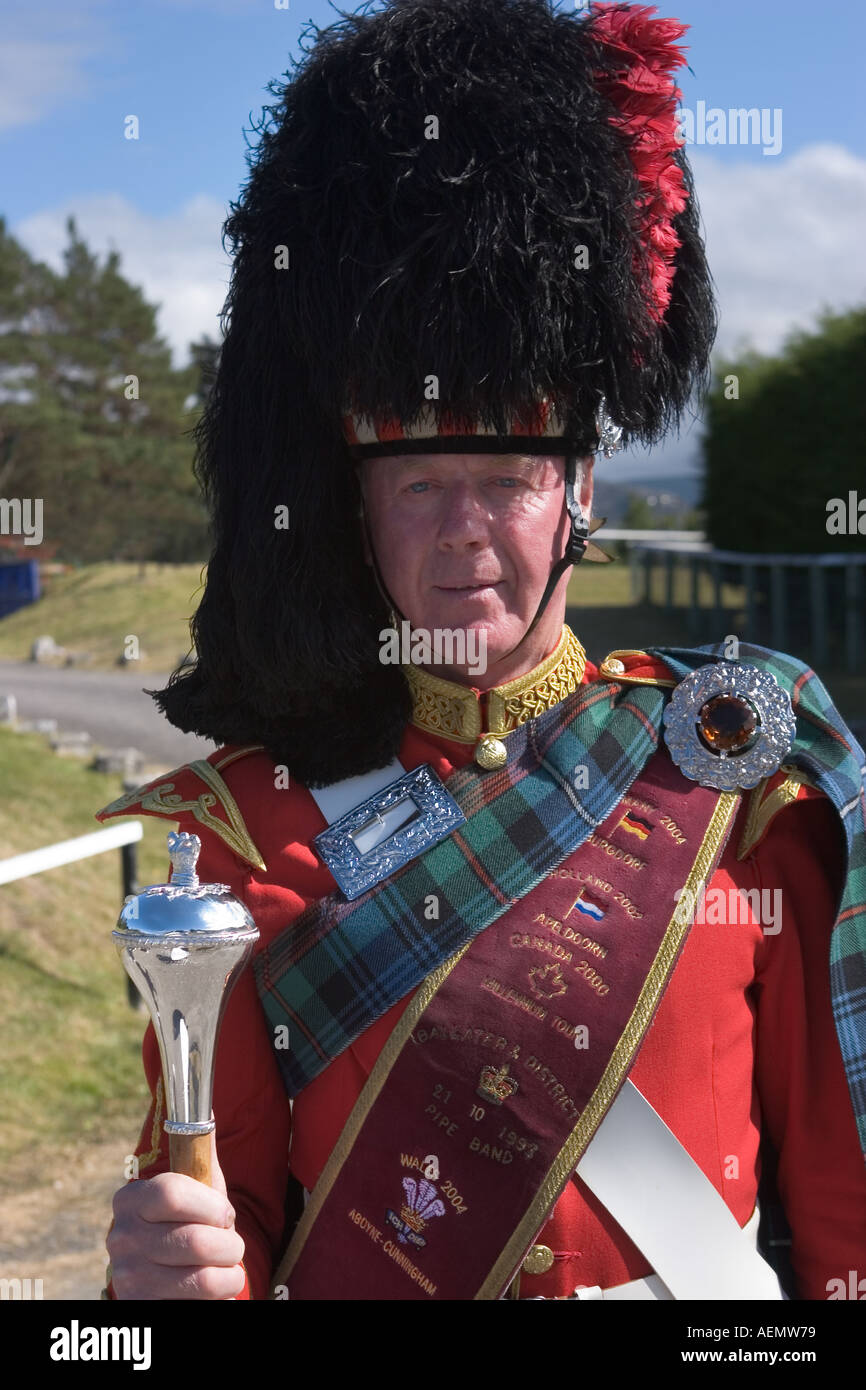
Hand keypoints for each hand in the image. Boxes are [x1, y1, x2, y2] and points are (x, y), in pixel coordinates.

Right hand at [107, 1130, 245, 1299]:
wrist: (167, 1276)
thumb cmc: (189, 1222)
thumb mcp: (195, 1187)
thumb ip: (199, 1152)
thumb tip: (206, 1103)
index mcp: (131, 1199)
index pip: (170, 1194)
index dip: (210, 1206)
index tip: (226, 1214)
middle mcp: (120, 1237)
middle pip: (192, 1241)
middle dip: (229, 1246)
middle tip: (233, 1246)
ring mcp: (127, 1276)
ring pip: (200, 1279)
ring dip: (229, 1274)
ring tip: (230, 1268)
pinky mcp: (139, 1306)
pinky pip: (196, 1305)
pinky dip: (218, 1297)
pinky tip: (216, 1287)